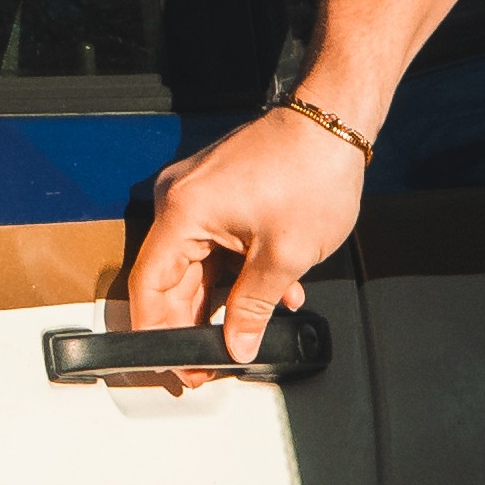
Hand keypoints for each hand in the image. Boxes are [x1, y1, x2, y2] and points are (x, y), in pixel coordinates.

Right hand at [122, 106, 369, 390]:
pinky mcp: (218, 192)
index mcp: (183, 212)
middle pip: (170, 278)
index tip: (173, 364)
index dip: (157, 333)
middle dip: (192, 323)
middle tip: (209, 362)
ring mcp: (198, 193)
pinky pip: (214, 244)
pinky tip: (270, 293)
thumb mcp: (285, 257)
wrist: (335, 120)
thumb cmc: (313, 170)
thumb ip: (252, 308)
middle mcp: (180, 199)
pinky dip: (236, 271)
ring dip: (223, 299)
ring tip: (250, 329)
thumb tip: (237, 346)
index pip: (149, 286)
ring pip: (196, 264)